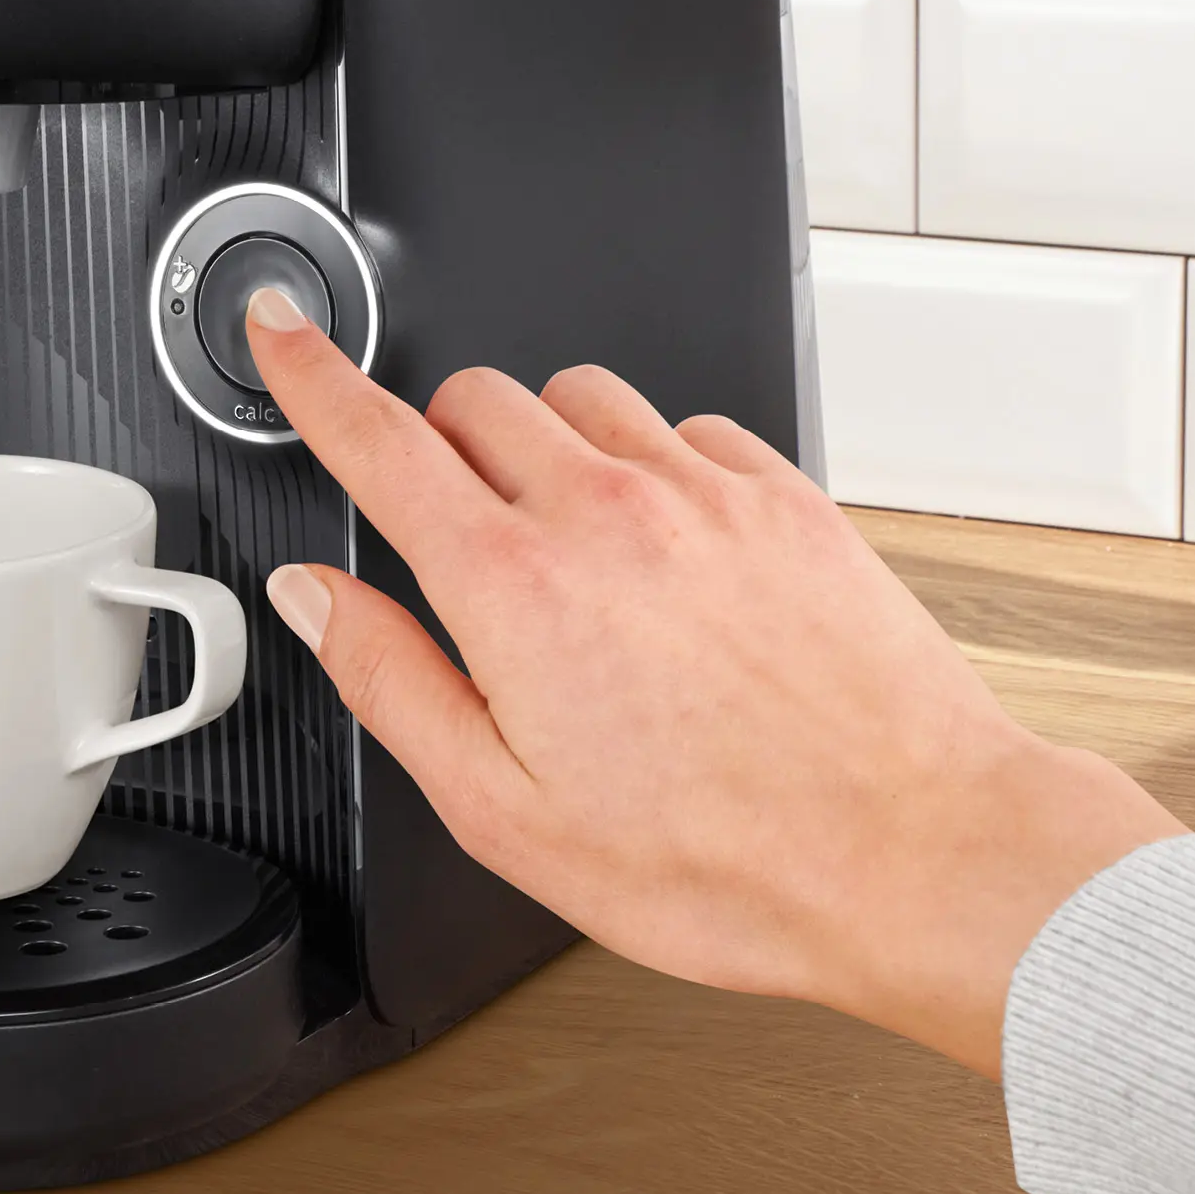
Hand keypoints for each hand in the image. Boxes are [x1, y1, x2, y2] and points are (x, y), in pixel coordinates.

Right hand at [243, 287, 1182, 1076]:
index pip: (379, 437)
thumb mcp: (506, 815)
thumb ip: (392, 683)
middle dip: (438, 444)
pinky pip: (687, 427)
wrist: (914, 853)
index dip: (310, 372)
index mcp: (516, 589)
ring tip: (570, 555)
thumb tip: (318, 600)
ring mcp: (705, 492)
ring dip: (547, 446)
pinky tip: (668, 558)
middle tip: (454, 537)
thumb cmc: (727, 862)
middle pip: (476, 398)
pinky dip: (652, 466)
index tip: (280, 331)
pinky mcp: (785, 496)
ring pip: (582, 396)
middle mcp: (608, 512)